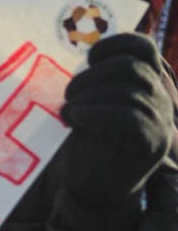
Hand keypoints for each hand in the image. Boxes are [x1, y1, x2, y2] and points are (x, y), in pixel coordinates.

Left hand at [56, 33, 175, 230]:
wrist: (94, 188)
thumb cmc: (87, 139)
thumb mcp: (92, 100)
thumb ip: (96, 76)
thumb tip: (79, 43)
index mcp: (149, 85)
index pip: (143, 47)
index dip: (113, 44)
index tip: (87, 59)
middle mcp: (163, 101)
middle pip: (131, 66)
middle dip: (91, 76)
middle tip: (68, 95)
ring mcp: (162, 122)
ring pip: (126, 89)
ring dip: (87, 95)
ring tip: (67, 111)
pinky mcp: (152, 143)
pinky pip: (127, 115)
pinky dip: (95, 112)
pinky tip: (75, 117)